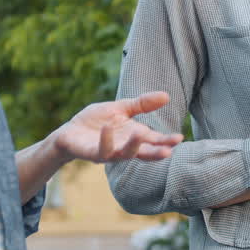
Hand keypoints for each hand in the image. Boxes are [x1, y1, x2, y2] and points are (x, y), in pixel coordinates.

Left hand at [53, 91, 183, 163]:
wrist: (70, 131)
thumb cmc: (97, 122)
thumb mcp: (121, 108)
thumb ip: (142, 104)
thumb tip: (167, 96)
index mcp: (133, 136)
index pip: (153, 140)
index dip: (166, 140)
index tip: (180, 138)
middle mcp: (124, 147)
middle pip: (143, 152)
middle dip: (156, 152)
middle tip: (169, 151)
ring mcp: (110, 152)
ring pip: (124, 154)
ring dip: (134, 146)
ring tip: (142, 134)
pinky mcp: (93, 153)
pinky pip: (102, 150)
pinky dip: (106, 139)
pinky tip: (108, 128)